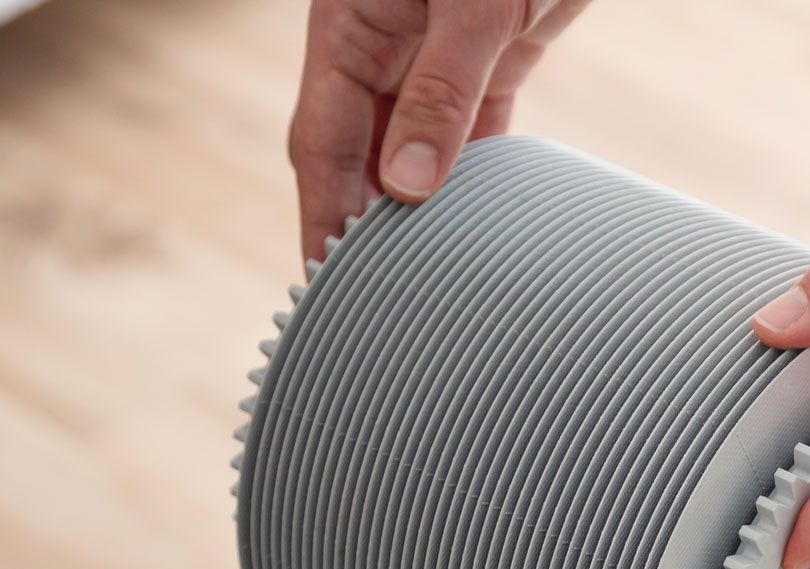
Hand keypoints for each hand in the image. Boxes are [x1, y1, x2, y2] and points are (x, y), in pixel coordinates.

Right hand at [289, 0, 589, 262]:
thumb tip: (408, 186)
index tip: (328, 282)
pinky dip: (474, 179)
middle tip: (375, 298)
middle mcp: (380, 47)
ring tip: (428, 274)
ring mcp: (431, 54)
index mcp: (347, 29)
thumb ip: (440, 92)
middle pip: (358, 156)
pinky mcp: (487, 57)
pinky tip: (478, 224)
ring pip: (414, 151)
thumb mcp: (471, 9)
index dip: (325, 214)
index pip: (322, 142)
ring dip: (420, 208)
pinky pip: (471, 133)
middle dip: (363, 225)